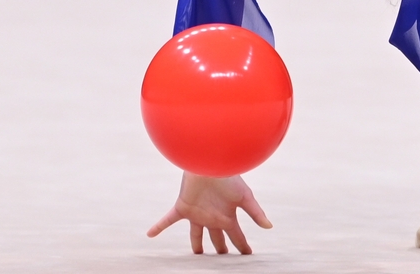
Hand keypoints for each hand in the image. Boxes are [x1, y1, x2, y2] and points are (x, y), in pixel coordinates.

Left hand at [147, 173, 271, 254]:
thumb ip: (255, 212)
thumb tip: (269, 227)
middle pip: (217, 236)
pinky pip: (168, 220)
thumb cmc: (229, 177)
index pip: (236, 234)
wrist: (210, 162)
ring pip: (195, 233)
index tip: (247, 255)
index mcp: (227, 215)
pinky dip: (159, 227)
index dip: (242, 245)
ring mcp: (197, 213)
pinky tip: (150, 234)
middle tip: (223, 259)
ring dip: (196, 244)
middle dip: (220, 248)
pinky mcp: (183, 207)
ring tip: (197, 254)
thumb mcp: (245, 196)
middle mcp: (212, 216)